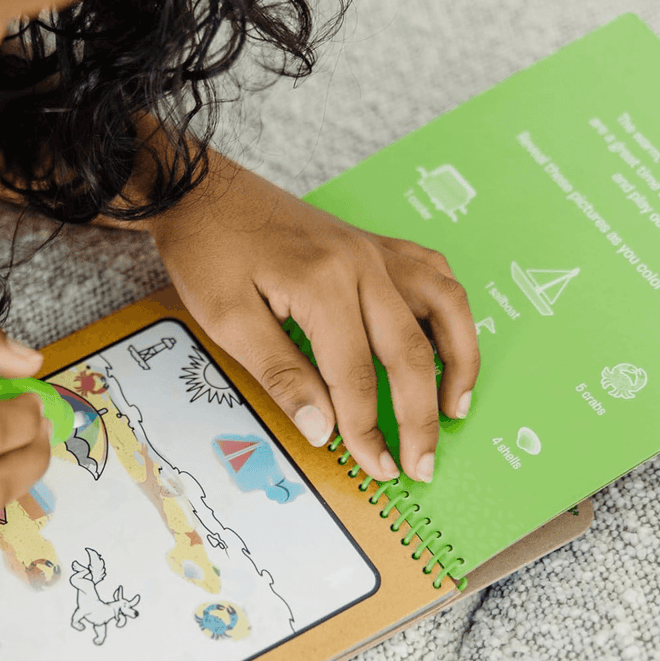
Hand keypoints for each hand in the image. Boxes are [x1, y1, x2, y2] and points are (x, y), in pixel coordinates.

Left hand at [147, 155, 479, 483]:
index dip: (367, 430)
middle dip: (419, 416)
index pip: (356, 376)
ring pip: (443, 306)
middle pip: (410, 350)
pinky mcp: (372, 243)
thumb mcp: (229, 321)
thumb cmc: (207, 253)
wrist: (201, 193)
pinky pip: (432, 275)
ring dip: (458, 361)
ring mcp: (372, 248)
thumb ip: (281, 376)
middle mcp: (361, 262)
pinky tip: (445, 340)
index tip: (376, 467)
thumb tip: (323, 430)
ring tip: (456, 407)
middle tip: (422, 463)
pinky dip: (448, 312)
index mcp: (323, 284)